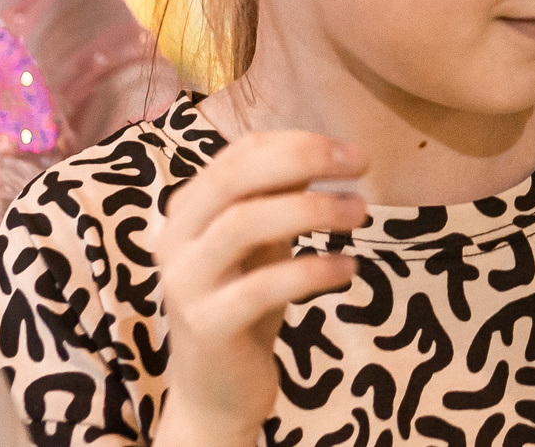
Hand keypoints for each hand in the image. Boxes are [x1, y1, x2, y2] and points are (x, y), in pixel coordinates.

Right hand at [154, 132, 366, 446]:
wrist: (216, 391)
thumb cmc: (245, 306)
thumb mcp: (262, 245)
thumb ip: (279, 200)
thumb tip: (325, 153)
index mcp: (187, 210)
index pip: (239, 155)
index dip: (297, 143)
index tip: (350, 151)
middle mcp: (175, 239)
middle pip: (233, 178)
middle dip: (301, 160)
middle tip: (358, 163)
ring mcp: (186, 283)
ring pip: (243, 224)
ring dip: (311, 210)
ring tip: (359, 213)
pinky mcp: (208, 325)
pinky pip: (261, 287)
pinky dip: (311, 271)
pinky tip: (348, 268)